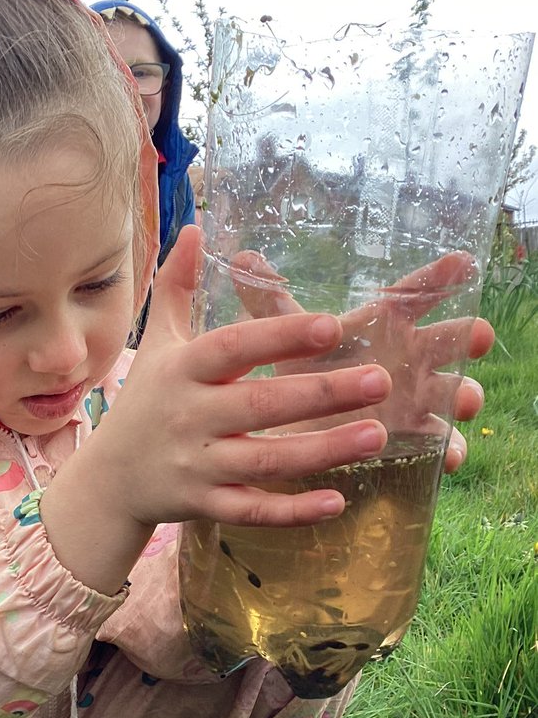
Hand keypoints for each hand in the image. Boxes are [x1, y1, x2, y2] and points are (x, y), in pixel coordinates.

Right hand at [41, 226, 393, 593]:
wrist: (109, 479)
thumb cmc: (145, 401)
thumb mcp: (156, 343)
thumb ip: (176, 287)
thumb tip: (194, 227)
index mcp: (183, 370)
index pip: (234, 349)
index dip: (280, 337)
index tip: (332, 324)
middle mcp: (189, 417)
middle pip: (260, 406)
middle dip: (321, 393)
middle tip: (381, 379)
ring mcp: (197, 466)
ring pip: (264, 462)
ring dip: (322, 452)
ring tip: (378, 435)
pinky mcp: (204, 506)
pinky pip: (252, 511)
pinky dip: (292, 511)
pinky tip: (337, 502)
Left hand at [230, 250, 491, 470]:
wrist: (295, 427)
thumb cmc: (301, 370)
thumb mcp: (285, 338)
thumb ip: (269, 305)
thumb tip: (239, 259)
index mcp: (384, 324)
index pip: (416, 292)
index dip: (439, 277)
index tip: (462, 263)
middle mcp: (410, 356)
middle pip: (449, 340)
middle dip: (467, 336)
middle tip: (477, 335)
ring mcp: (416, 398)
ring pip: (453, 392)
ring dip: (466, 394)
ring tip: (466, 400)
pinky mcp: (412, 436)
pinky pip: (440, 443)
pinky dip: (450, 449)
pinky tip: (450, 457)